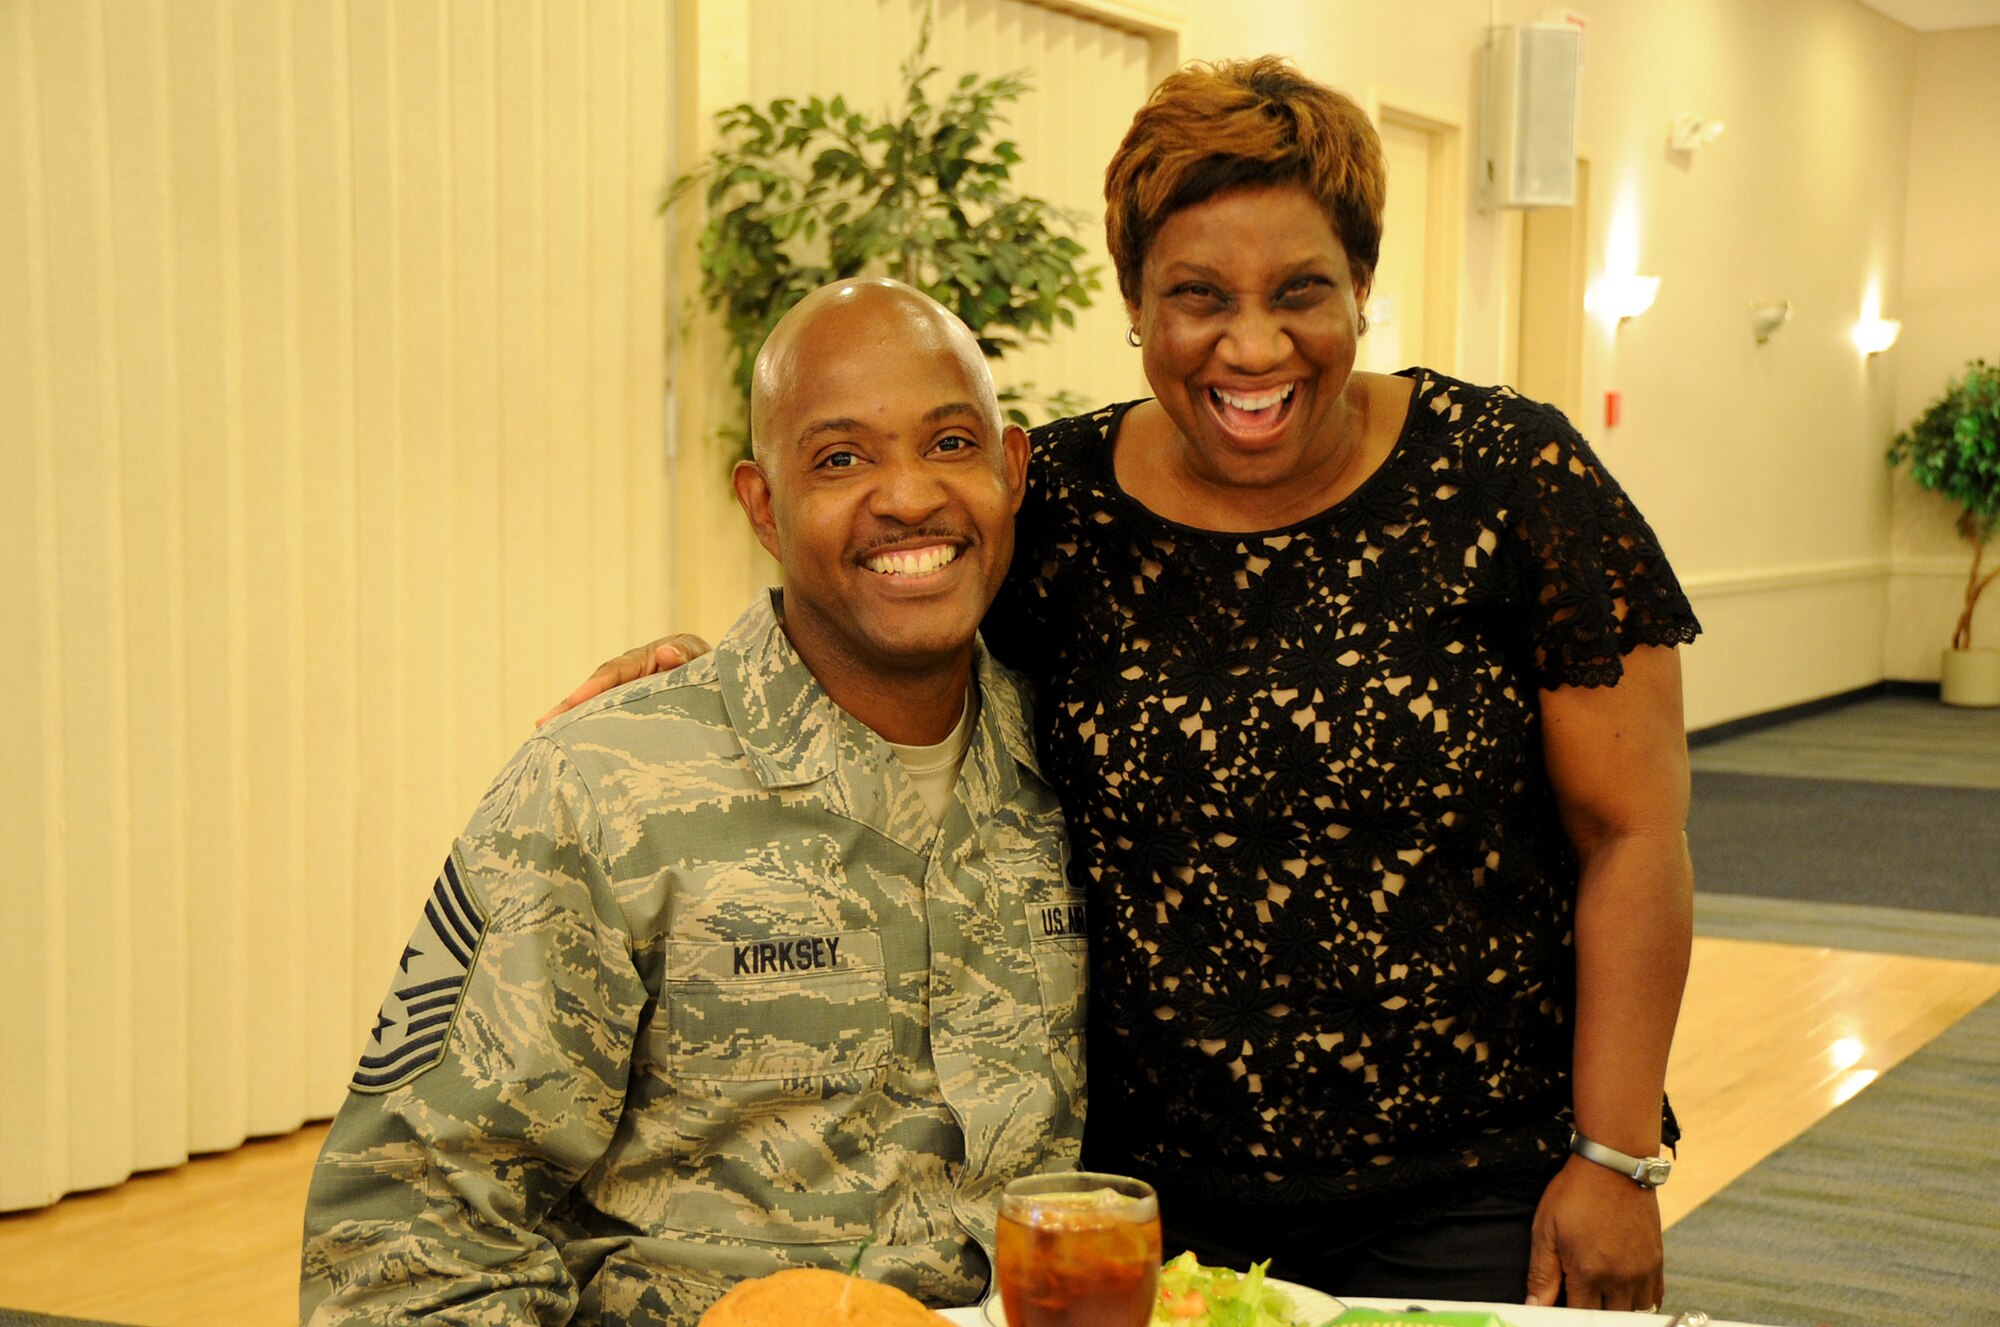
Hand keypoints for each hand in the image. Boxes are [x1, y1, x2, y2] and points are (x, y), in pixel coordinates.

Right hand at [535, 634, 711, 726]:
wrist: (725, 687)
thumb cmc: (711, 670)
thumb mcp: (702, 657)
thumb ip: (687, 654)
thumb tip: (666, 655)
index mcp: (646, 658)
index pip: (615, 672)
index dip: (594, 686)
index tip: (574, 701)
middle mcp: (631, 676)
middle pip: (596, 691)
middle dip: (569, 707)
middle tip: (543, 724)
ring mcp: (629, 696)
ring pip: (597, 708)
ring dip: (572, 722)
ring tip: (545, 739)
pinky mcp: (632, 715)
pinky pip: (608, 722)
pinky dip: (589, 733)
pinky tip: (568, 751)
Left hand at [1523, 1155, 1664, 1310]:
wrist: (1614, 1165)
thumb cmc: (1575, 1193)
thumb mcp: (1546, 1230)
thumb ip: (1542, 1274)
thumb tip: (1535, 1307)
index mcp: (1589, 1272)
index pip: (1579, 1318)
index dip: (1566, 1316)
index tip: (1560, 1306)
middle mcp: (1621, 1278)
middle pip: (1609, 1320)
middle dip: (1592, 1315)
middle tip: (1578, 1297)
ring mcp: (1642, 1272)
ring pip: (1633, 1313)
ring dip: (1616, 1311)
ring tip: (1599, 1295)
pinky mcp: (1657, 1262)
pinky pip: (1654, 1299)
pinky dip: (1638, 1302)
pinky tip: (1621, 1292)